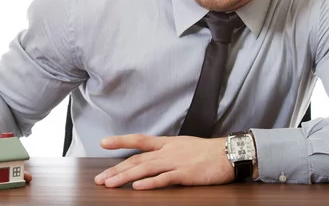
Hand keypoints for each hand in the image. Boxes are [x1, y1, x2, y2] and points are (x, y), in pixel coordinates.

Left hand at [94, 134, 232, 189]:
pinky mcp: (185, 174)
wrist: (228, 153)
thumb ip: (168, 151)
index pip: (139, 140)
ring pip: (145, 169)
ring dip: (125, 176)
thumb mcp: (184, 146)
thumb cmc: (208, 152)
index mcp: (167, 143)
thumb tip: (154, 157)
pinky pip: (164, 179)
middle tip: (100, 178)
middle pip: (137, 159)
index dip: (120, 141)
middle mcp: (167, 151)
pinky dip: (149, 183)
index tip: (103, 142)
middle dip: (116, 168)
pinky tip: (137, 188)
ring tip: (110, 184)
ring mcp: (175, 162)